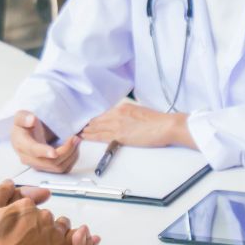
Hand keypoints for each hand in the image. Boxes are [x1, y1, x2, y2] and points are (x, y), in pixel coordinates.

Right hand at [10, 110, 80, 172]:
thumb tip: (31, 120)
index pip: (33, 151)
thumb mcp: (21, 116)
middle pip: (50, 162)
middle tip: (75, 138)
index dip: (44, 152)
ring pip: (59, 167)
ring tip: (76, 140)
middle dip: (66, 150)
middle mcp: (29, 159)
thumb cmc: (25, 125)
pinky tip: (74, 148)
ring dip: (71, 154)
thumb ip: (24, 117)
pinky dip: (72, 159)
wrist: (26, 134)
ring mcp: (39, 165)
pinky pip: (63, 169)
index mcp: (22, 145)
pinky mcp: (48, 168)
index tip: (54, 153)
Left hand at [81, 103, 195, 148]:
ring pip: (96, 127)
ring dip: (86, 130)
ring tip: (78, 132)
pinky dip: (91, 136)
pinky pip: (100, 136)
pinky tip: (84, 136)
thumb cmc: (158, 122)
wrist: (166, 126)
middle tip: (78, 126)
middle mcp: (118, 113)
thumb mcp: (140, 112)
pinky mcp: (119, 135)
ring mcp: (117, 124)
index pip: (104, 113)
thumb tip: (124, 122)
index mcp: (123, 107)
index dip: (95, 118)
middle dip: (87, 124)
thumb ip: (129, 116)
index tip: (88, 121)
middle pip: (98, 119)